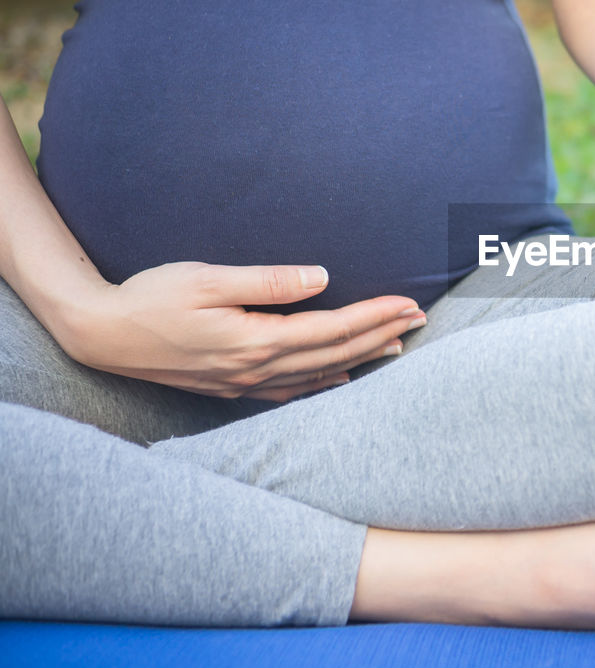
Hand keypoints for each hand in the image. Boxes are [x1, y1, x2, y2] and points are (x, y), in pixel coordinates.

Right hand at [63, 262, 424, 400]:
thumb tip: (322, 277)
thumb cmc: (151, 296)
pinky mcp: (231, 387)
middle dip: (381, 335)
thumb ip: (268, 281)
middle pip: (335, 353)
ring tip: (396, 345)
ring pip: (318, 374)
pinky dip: (324, 381)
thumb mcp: (207, 279)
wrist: (100, 334)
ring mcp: (243, 384)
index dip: (375, 316)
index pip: (332, 328)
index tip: (409, 303)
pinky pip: (291, 390)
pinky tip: (341, 375)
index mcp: (255, 340)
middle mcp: (256, 369)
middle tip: (419, 319)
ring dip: (360, 357)